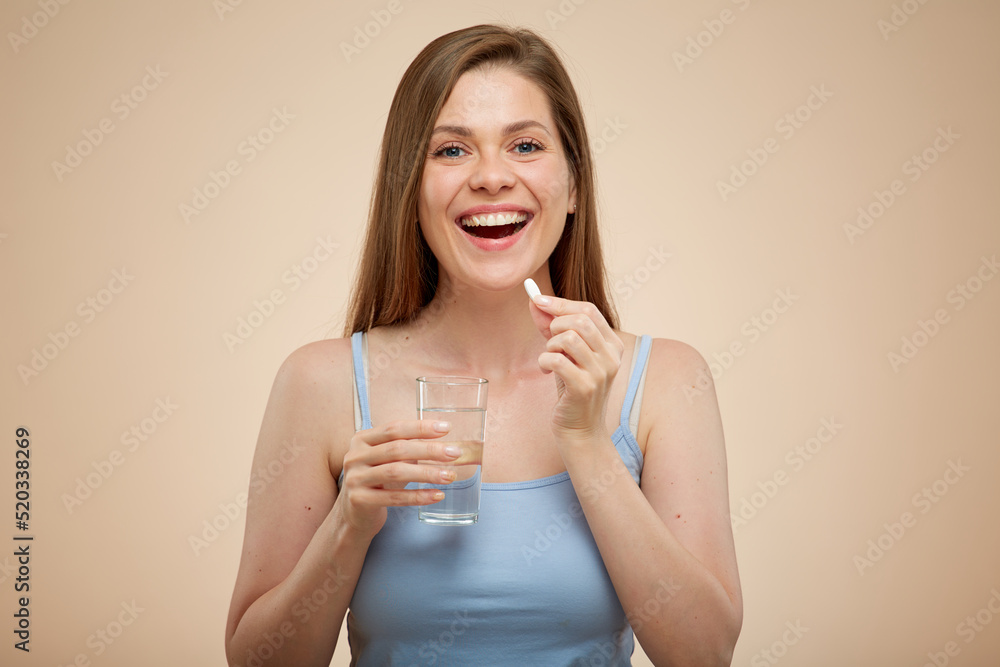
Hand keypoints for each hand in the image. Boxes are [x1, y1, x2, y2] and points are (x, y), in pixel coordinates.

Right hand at [335, 420, 460, 538]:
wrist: (353, 514)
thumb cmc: (377, 481)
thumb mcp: (387, 460)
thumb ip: (407, 448)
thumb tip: (445, 443)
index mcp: (362, 440)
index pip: (394, 428)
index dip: (420, 427)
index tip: (446, 428)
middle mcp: (355, 456)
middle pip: (397, 449)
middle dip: (429, 450)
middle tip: (454, 453)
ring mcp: (355, 478)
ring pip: (396, 472)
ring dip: (427, 473)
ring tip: (450, 476)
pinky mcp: (359, 500)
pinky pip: (394, 498)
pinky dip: (418, 496)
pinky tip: (436, 495)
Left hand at [528, 293, 624, 441]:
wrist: (580, 428)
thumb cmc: (571, 388)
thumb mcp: (565, 354)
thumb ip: (552, 327)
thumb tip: (535, 300)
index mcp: (612, 344)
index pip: (589, 310)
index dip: (560, 303)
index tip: (537, 299)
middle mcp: (611, 357)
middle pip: (580, 320)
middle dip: (555, 325)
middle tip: (549, 342)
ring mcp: (600, 373)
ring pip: (568, 338)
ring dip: (550, 345)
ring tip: (550, 358)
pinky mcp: (585, 387)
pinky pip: (557, 360)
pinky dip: (544, 361)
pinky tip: (547, 371)